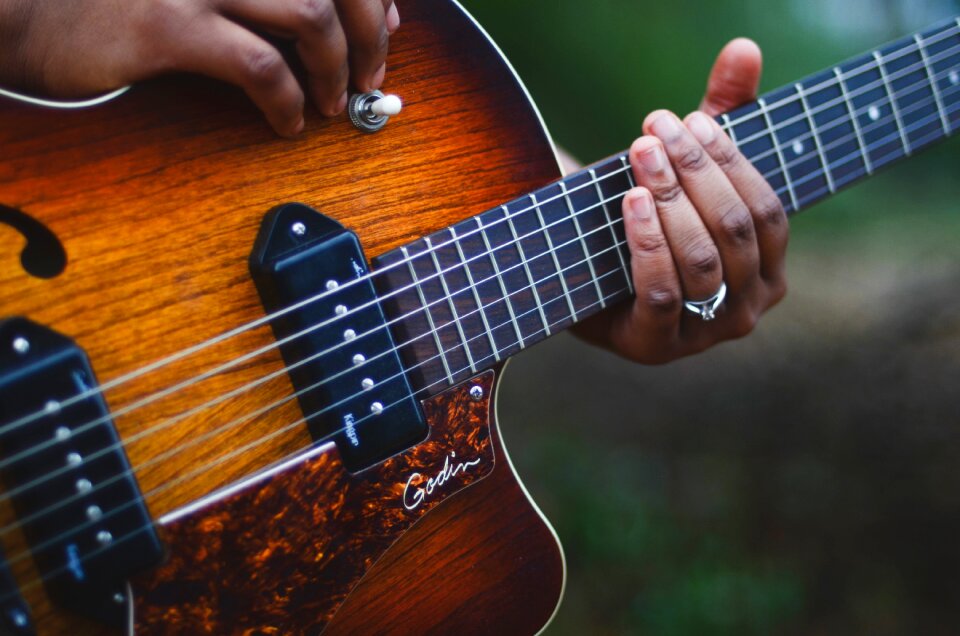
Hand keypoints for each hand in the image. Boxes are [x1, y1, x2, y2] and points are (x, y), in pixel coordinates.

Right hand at [0, 0, 399, 136]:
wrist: (23, 8)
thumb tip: (344, 14)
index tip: (384, 28)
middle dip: (369, 33)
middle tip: (371, 77)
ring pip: (309, 14)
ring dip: (336, 69)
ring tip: (333, 103)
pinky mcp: (167, 25)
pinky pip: (260, 66)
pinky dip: (288, 101)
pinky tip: (288, 124)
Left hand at [576, 39, 787, 363]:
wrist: (583, 277)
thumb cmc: (649, 221)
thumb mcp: (688, 170)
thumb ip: (721, 113)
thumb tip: (743, 47)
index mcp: (769, 268)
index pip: (766, 210)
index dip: (731, 162)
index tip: (688, 121)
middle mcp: (748, 307)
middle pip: (734, 230)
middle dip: (694, 174)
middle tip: (653, 131)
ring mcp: (705, 333)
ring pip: (702, 261)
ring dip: (670, 201)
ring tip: (639, 156)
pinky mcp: (657, 346)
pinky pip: (663, 292)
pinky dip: (648, 242)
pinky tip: (631, 201)